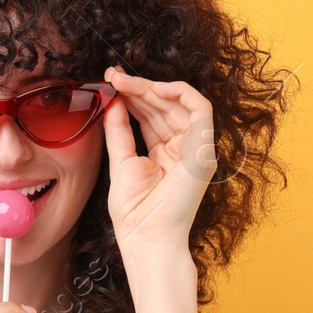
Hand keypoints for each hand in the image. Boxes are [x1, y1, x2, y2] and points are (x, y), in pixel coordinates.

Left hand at [101, 65, 217, 257]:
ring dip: (151, 87)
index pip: (150, 115)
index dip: (132, 96)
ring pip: (179, 103)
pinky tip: (156, 87)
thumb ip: (118, 131)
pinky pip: (202, 110)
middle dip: (137, 87)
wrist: (146, 237)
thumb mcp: (120, 162)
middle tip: (112, 76)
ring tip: (124, 81)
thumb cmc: (134, 212)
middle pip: (163, 107)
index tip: (109, 81)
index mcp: (164, 153)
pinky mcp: (203, 151)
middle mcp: (182, 149)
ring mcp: (195, 149)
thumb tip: (112, 101)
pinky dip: (183, 92)